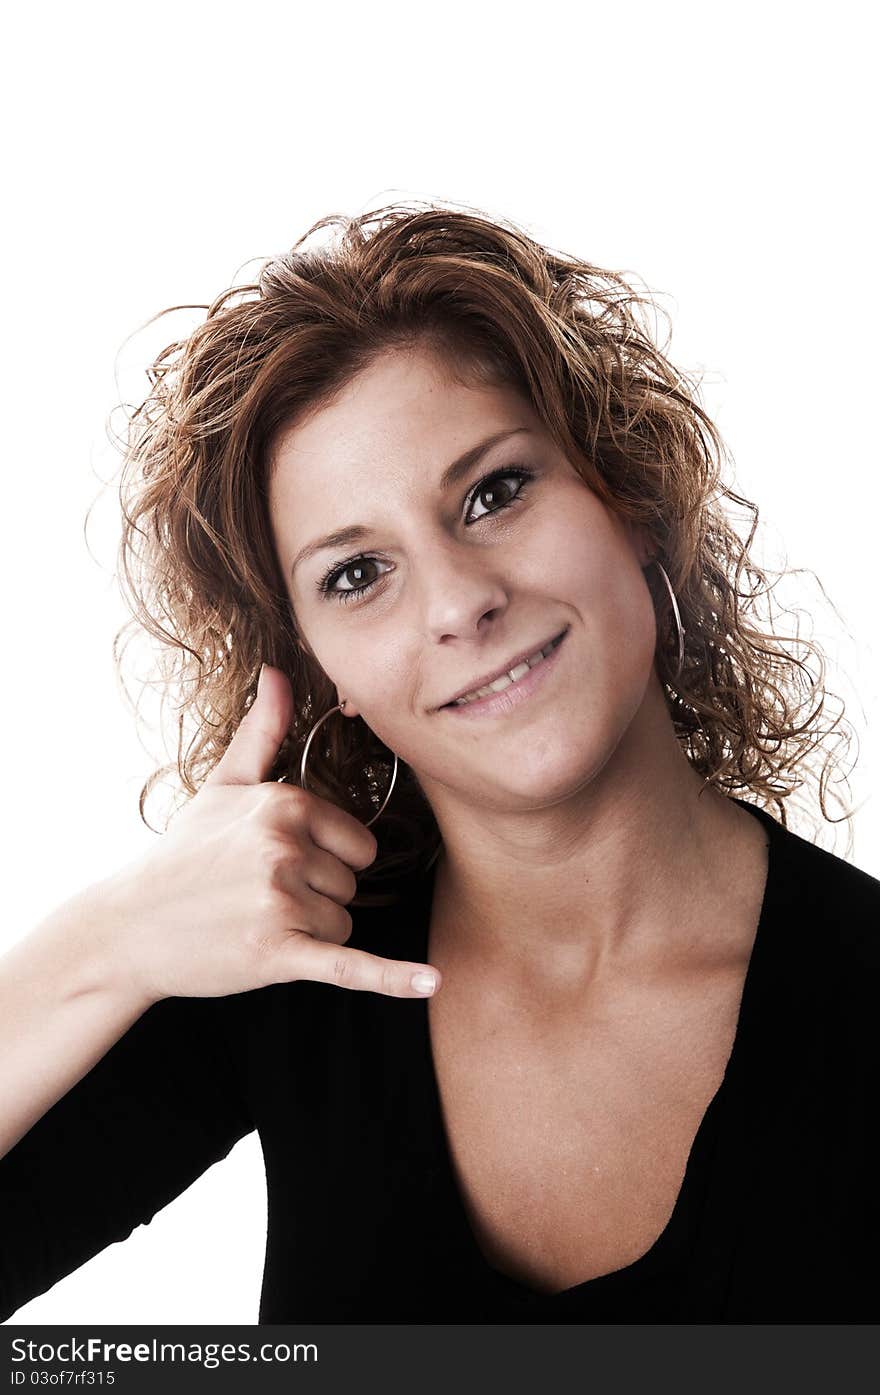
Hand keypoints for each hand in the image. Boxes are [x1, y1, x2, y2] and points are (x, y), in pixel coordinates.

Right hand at [99, 664, 441, 1004]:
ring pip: (344, 925)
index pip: (357, 844)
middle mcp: (285, 847)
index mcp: (284, 804)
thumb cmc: (182, 855)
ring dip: (309, 935)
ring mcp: (280, 901)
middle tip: (257, 897)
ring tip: (253, 922)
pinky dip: (393, 979)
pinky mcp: (277, 953)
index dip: (324, 862)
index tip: (274, 865)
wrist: (128, 927)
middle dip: (316, 898)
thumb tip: (278, 672)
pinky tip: (433, 984)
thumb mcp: (221, 786)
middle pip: (352, 885)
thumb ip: (261, 732)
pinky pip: (351, 966)